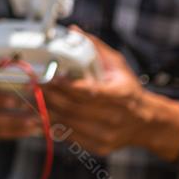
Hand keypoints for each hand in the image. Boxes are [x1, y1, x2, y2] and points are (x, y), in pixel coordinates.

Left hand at [42, 28, 178, 160]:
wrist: (146, 122)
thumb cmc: (128, 90)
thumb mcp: (118, 66)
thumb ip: (96, 48)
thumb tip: (75, 32)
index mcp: (121, 95)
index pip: (89, 92)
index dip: (67, 86)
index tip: (50, 78)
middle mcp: (115, 117)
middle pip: (75, 108)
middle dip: (51, 97)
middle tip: (35, 86)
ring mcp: (107, 135)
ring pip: (70, 123)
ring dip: (48, 111)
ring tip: (32, 100)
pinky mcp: (99, 146)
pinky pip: (72, 136)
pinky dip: (55, 126)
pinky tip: (42, 116)